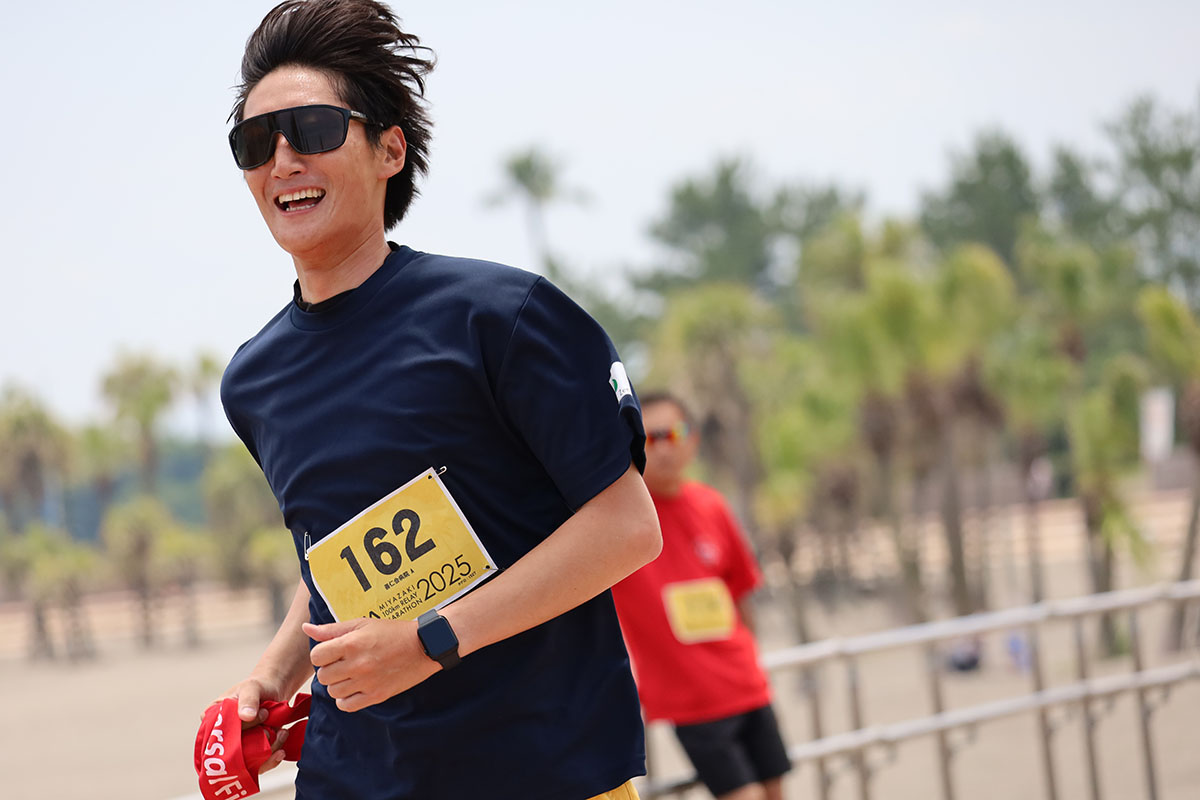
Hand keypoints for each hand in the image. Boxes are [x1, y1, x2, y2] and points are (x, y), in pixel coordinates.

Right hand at [203, 676, 289, 773]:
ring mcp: (237, 746)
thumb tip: (246, 716)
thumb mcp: (252, 687)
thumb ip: (249, 700)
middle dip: (254, 742)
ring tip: (281, 733)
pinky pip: (257, 764)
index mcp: (212, 720)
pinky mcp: (251, 753)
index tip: (254, 719)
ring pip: (247, 761)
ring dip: (266, 751)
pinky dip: (270, 759)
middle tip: (270, 726)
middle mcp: (221, 736)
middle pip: (232, 751)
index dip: (234, 733)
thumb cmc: (258, 687)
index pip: (217, 735)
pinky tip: (281, 750)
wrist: (273, 692)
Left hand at [303, 617, 438, 711]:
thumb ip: (332, 629)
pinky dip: (346, 699)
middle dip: (330, 669)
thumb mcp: (362, 624)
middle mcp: (357, 664)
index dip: (322, 654)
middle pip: (323, 676)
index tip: (332, 652)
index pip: (316, 656)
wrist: (423, 646)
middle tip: (343, 663)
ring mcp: (367, 682)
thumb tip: (306, 628)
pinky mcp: (376, 695)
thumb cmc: (392, 632)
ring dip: (338, 684)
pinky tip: (355, 688)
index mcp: (351, 643)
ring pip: (333, 691)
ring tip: (351, 675)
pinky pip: (347, 706)